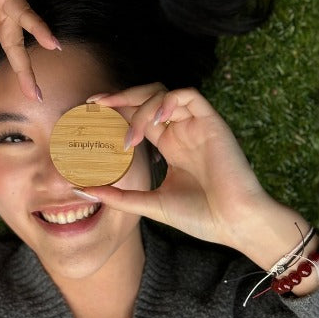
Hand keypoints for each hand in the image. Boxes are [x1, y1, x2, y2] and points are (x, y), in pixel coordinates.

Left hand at [76, 85, 301, 259]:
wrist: (234, 224)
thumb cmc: (200, 217)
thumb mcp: (151, 204)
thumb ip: (121, 196)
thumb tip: (84, 190)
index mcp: (169, 145)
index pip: (137, 116)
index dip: (115, 109)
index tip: (89, 113)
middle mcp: (181, 131)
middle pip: (147, 96)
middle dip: (120, 97)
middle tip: (96, 105)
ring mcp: (196, 125)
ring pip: (163, 93)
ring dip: (140, 107)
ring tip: (129, 138)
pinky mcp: (212, 122)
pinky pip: (188, 95)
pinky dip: (167, 102)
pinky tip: (155, 122)